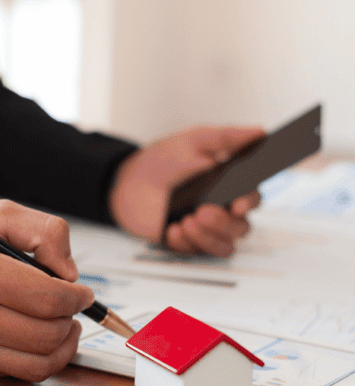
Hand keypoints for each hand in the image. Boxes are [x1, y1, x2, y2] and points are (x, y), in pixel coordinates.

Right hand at [0, 200, 93, 379]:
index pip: (47, 298)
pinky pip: (13, 373)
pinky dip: (36, 358)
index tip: (81, 292)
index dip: (77, 298)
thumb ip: (43, 231)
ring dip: (62, 347)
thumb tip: (70, 274)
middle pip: (46, 335)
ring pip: (35, 364)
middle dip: (72, 321)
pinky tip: (34, 336)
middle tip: (73, 307)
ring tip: (62, 326)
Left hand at [108, 126, 264, 255]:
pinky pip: (195, 252)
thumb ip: (226, 138)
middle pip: (240, 227)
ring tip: (188, 220)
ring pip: (224, 246)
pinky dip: (185, 243)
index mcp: (229, 186)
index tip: (238, 203)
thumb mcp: (193, 141)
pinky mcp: (186, 243)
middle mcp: (221, 211)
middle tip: (203, 211)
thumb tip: (257, 133)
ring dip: (208, 236)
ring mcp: (204, 229)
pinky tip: (173, 228)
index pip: (252, 198)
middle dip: (223, 222)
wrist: (128, 181)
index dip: (249, 202)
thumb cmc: (162, 162)